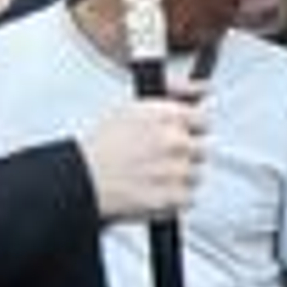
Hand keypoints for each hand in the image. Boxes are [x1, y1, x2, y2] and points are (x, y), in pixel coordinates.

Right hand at [80, 88, 206, 221]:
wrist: (82, 180)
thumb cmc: (101, 146)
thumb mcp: (132, 107)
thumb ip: (175, 92)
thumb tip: (204, 87)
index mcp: (168, 115)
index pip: (204, 120)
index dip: (192, 129)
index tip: (183, 135)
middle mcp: (175, 141)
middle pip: (201, 150)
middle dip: (184, 155)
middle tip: (159, 159)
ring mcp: (176, 170)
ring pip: (195, 175)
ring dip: (179, 178)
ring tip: (152, 176)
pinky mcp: (173, 197)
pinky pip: (188, 198)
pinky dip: (174, 198)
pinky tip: (153, 190)